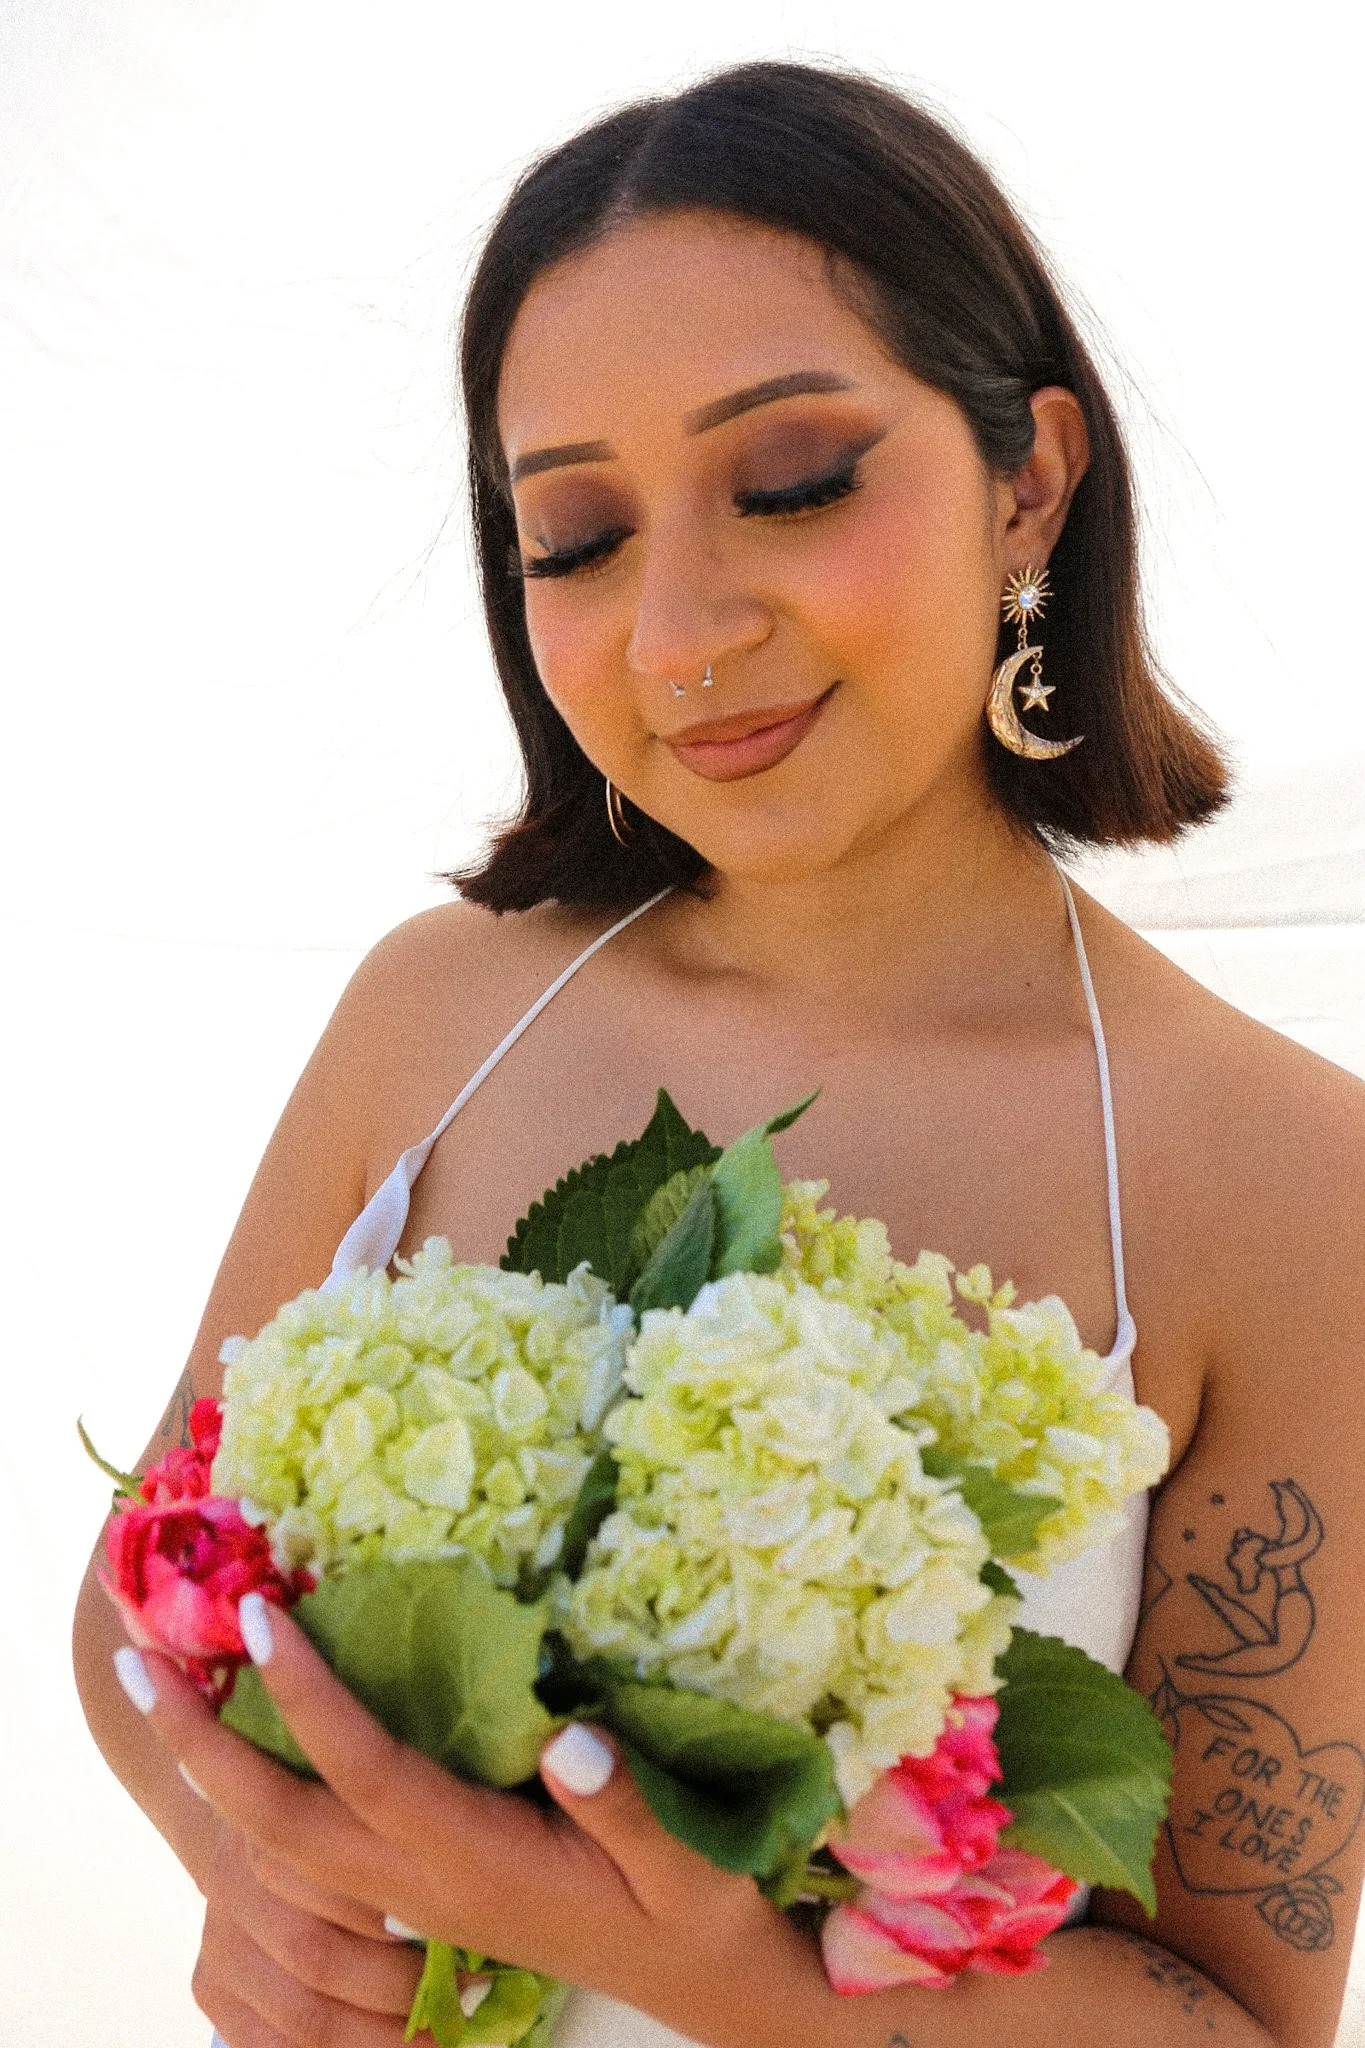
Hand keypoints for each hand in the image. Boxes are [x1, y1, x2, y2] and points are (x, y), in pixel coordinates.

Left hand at [114, 1598, 838, 2047]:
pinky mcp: (416, 1891)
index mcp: (475, 1865)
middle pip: (280, 1823)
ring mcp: (409, 1895)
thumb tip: (572, 1740)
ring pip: (280, 1841)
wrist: (690, 1982)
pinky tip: (248, 1739)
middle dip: (201, 1747)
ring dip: (213, 1768)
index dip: (310, 1697)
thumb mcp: (683, 1866)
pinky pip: (307, 1847)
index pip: (367, 1773)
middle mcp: (419, 1885)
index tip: (261, 1618)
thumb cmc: (689, 1912)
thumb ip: (624, 1809)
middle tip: (140, 1664)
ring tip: (170, 1690)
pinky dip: (256, 1790)